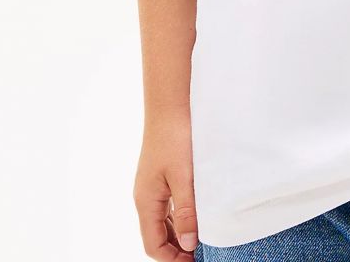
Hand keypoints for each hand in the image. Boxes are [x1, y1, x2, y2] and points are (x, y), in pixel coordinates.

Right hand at [134, 111, 198, 258]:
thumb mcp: (184, 176)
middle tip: (203, 254)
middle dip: (176, 250)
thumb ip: (185, 210)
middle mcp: (146, 196)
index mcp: (146, 201)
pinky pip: (168, 206)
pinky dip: (180, 218)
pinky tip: (197, 216)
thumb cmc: (176, 136)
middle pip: (157, 236)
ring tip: (203, 239)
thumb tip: (188, 243)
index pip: (153, 245)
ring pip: (163, 222)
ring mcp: (153, 186)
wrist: (171, 103)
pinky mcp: (162, 175)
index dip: (172, 260)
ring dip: (179, 235)